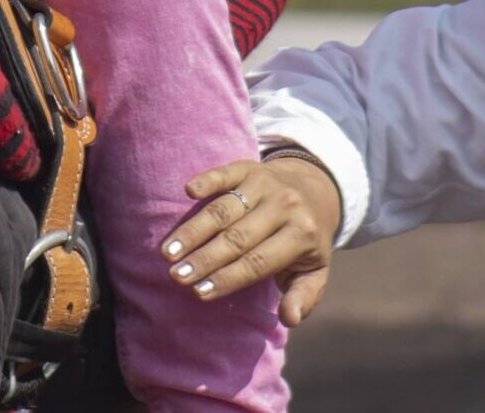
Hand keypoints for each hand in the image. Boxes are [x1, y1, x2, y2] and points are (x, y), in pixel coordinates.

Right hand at [161, 157, 341, 326]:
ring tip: (168, 251)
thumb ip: (304, 296)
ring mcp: (264, 183)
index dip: (227, 278)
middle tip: (176, 275)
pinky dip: (206, 180)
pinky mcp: (248, 166)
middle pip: (236, 237)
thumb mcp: (315, 271)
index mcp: (301, 236)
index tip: (199, 292)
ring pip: (223, 210)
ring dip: (193, 231)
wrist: (314, 190)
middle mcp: (284, 207)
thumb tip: (290, 319)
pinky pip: (224, 173)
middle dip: (204, 259)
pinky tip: (188, 191)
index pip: (257, 262)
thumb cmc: (306, 240)